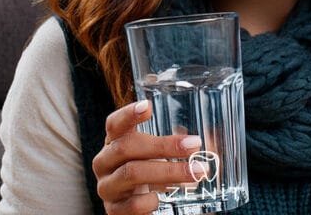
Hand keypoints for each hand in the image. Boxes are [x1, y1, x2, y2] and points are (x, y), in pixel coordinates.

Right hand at [93, 100, 205, 214]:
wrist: (134, 209)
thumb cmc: (149, 174)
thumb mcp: (156, 156)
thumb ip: (174, 144)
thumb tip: (206, 138)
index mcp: (113, 143)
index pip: (114, 124)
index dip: (128, 114)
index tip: (148, 106)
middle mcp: (104, 163)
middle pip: (126, 147)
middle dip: (163, 145)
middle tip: (194, 145)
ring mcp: (107, 187)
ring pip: (132, 173)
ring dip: (168, 172)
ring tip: (195, 173)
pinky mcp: (114, 211)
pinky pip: (132, 204)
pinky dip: (150, 201)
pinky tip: (161, 199)